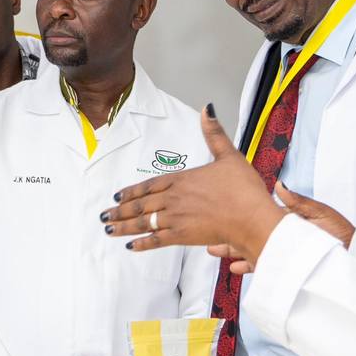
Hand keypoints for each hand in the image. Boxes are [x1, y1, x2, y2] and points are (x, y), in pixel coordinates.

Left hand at [100, 106, 286, 265]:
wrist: (251, 217)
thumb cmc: (243, 189)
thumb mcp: (229, 155)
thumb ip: (214, 134)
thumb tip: (207, 109)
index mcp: (182, 179)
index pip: (149, 185)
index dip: (132, 191)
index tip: (117, 196)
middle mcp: (174, 198)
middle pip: (140, 204)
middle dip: (120, 211)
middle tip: (104, 215)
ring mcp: (176, 218)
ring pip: (143, 222)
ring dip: (124, 226)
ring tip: (108, 229)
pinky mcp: (183, 236)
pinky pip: (156, 240)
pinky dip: (142, 243)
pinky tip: (130, 246)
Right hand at [210, 181, 355, 276]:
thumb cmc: (343, 235)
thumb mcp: (321, 214)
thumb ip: (299, 204)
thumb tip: (279, 186)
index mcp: (288, 220)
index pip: (259, 215)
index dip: (241, 214)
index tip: (225, 211)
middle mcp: (282, 237)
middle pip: (250, 234)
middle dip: (230, 234)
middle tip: (212, 234)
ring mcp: (282, 253)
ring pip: (252, 250)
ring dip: (233, 250)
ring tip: (216, 249)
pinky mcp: (285, 267)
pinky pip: (263, 266)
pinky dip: (248, 266)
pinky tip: (235, 266)